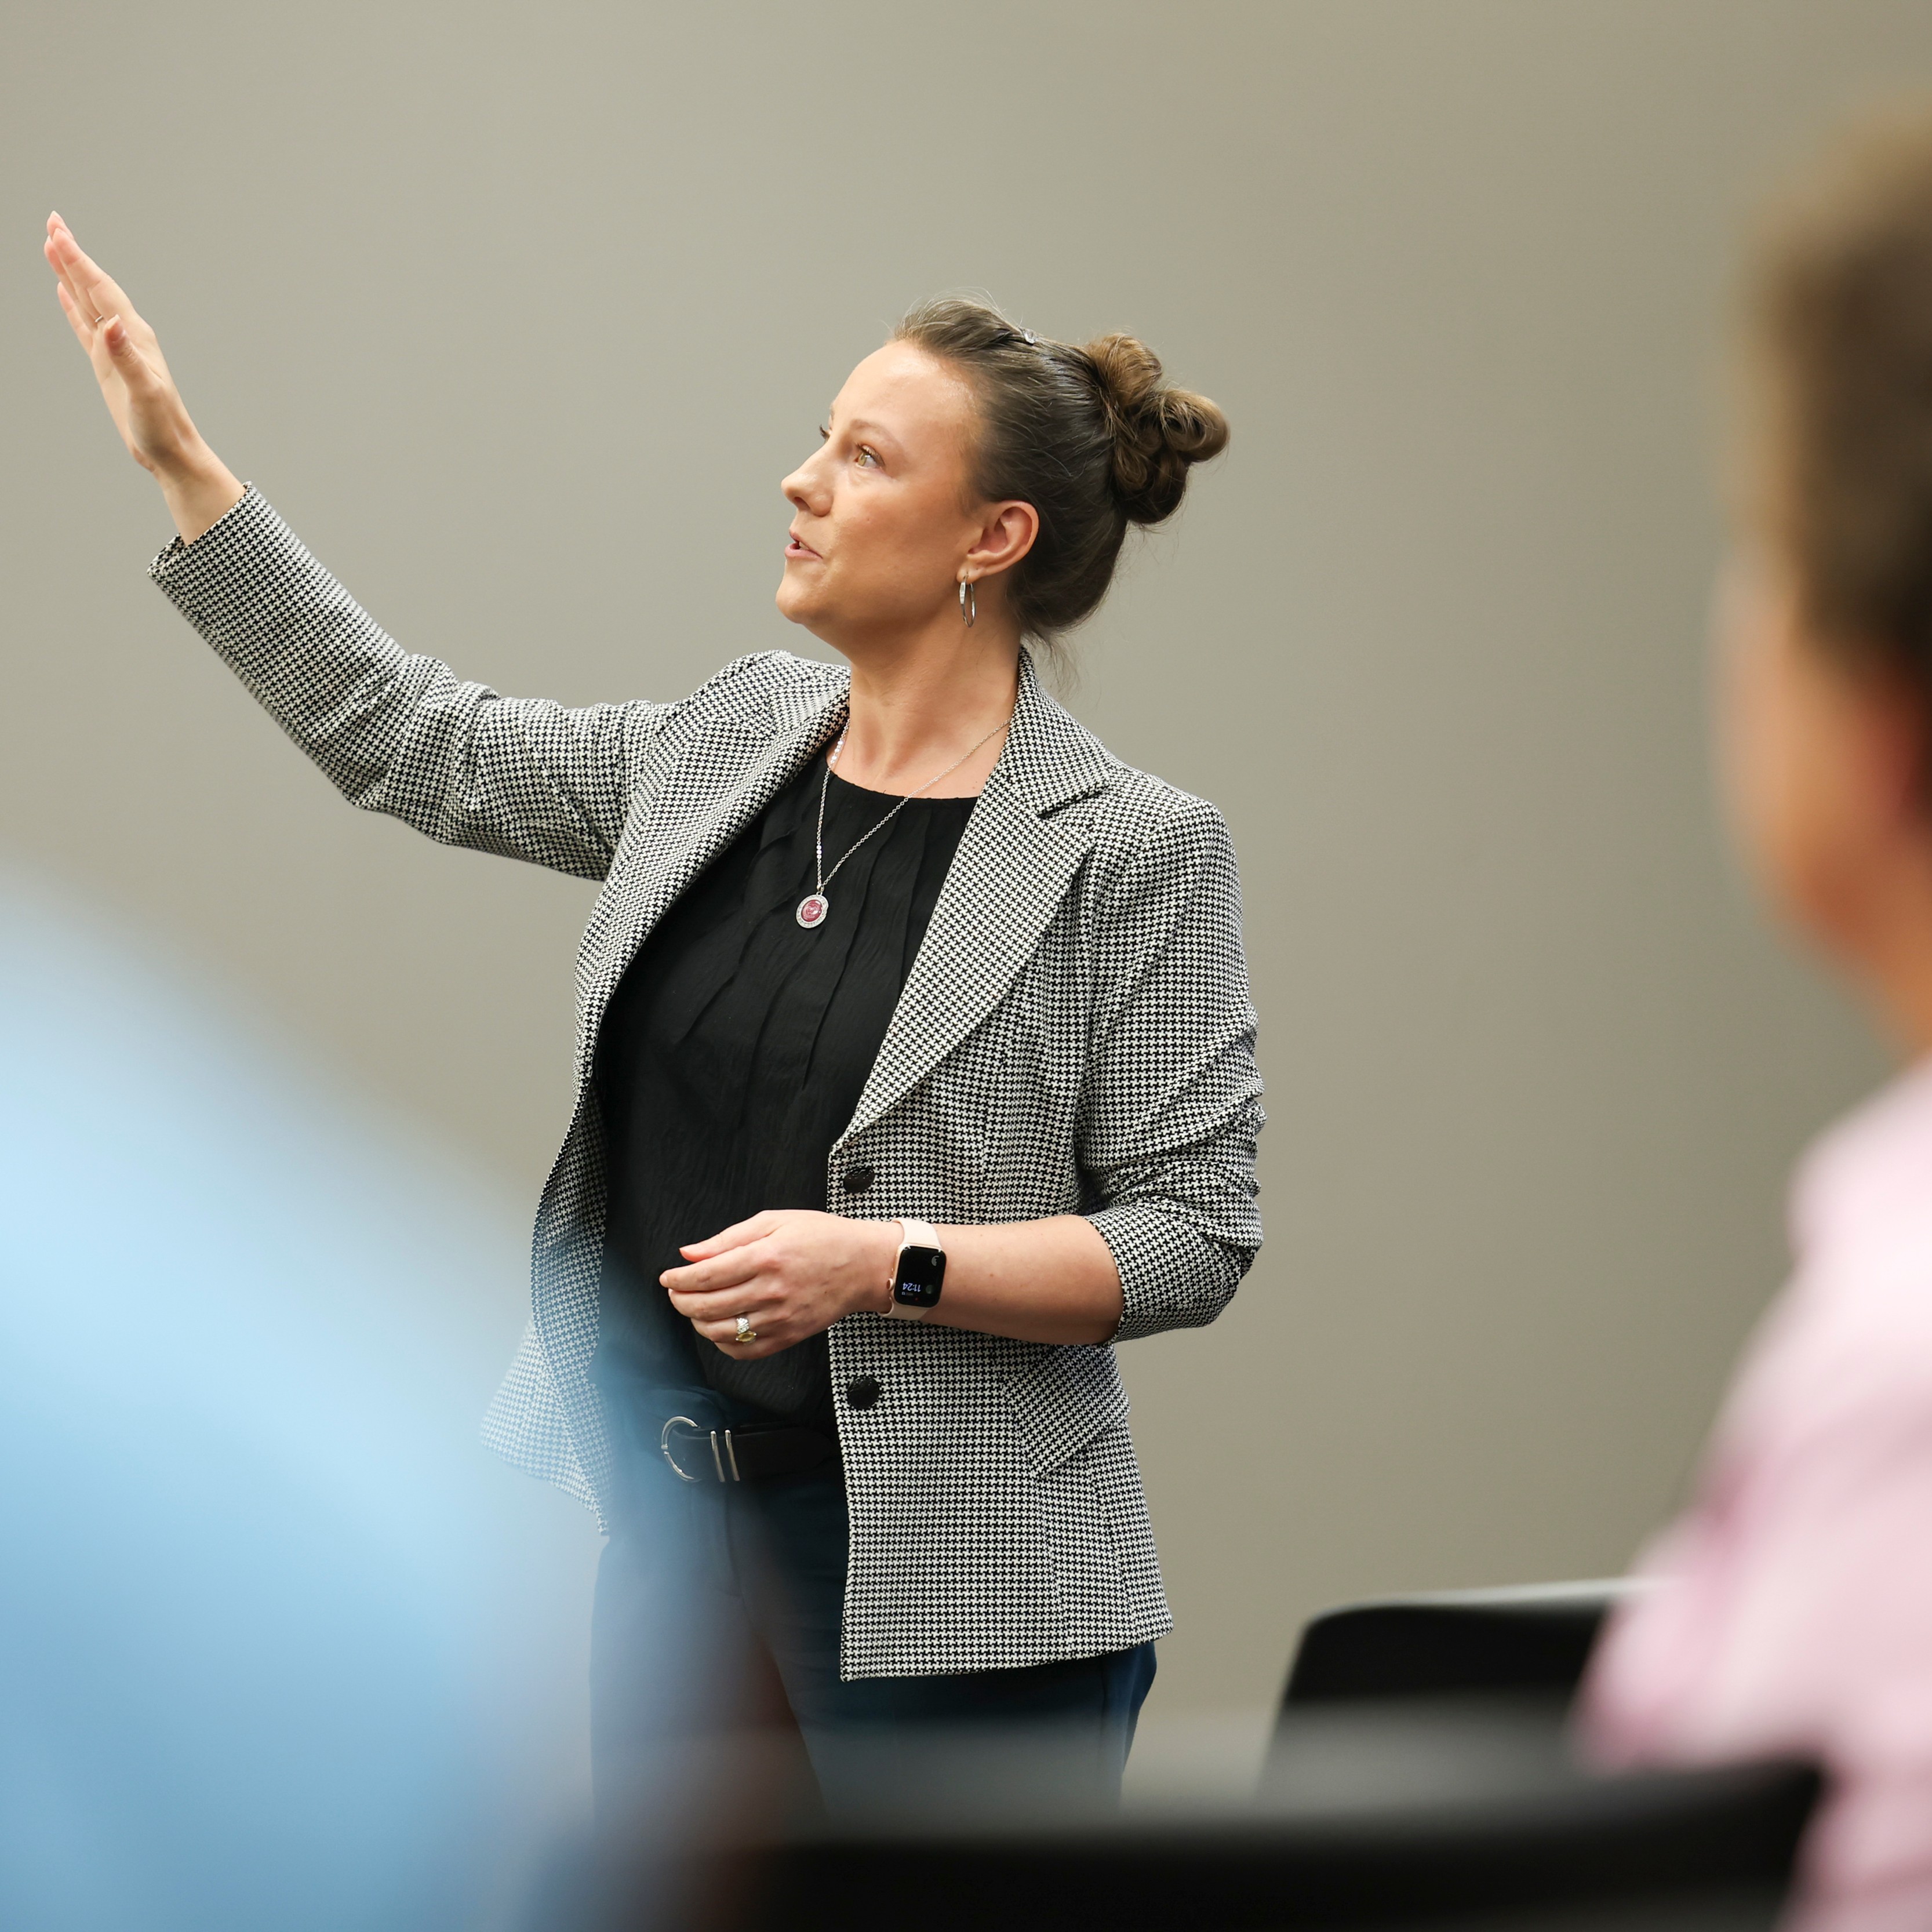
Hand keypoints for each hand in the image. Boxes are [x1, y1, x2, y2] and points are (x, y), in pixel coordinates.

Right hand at [44, 212, 243, 538]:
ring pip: (87, 300)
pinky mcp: (108, 364)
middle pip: (93, 286)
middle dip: (72, 254)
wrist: (172, 452)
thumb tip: (111, 326)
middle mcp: (126, 335)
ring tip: (52, 245)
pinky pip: (86, 326)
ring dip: (70, 273)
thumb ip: (127, 359)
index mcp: (134, 336)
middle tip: (52, 221)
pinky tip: (63, 293)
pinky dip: (73, 306)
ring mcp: (116, 348)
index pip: (101, 289)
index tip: (56, 232)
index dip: (78, 261)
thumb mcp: (144, 393)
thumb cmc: (162, 427)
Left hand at [662, 1211, 898, 1359]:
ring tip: (695, 1307)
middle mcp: (771, 1291)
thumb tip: (690, 1253)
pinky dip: (723, 1343)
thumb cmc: (822, 1238)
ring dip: (698, 1321)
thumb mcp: (774, 1220)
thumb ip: (728, 1238)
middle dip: (680, 1300)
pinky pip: (745, 1350)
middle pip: (706, 1306)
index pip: (706, 1276)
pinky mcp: (789, 1336)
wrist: (862, 1265)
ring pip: (720, 1332)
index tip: (668, 1277)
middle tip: (676, 1292)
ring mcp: (780, 1318)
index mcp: (765, 1257)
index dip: (678, 1279)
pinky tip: (720, 1326)